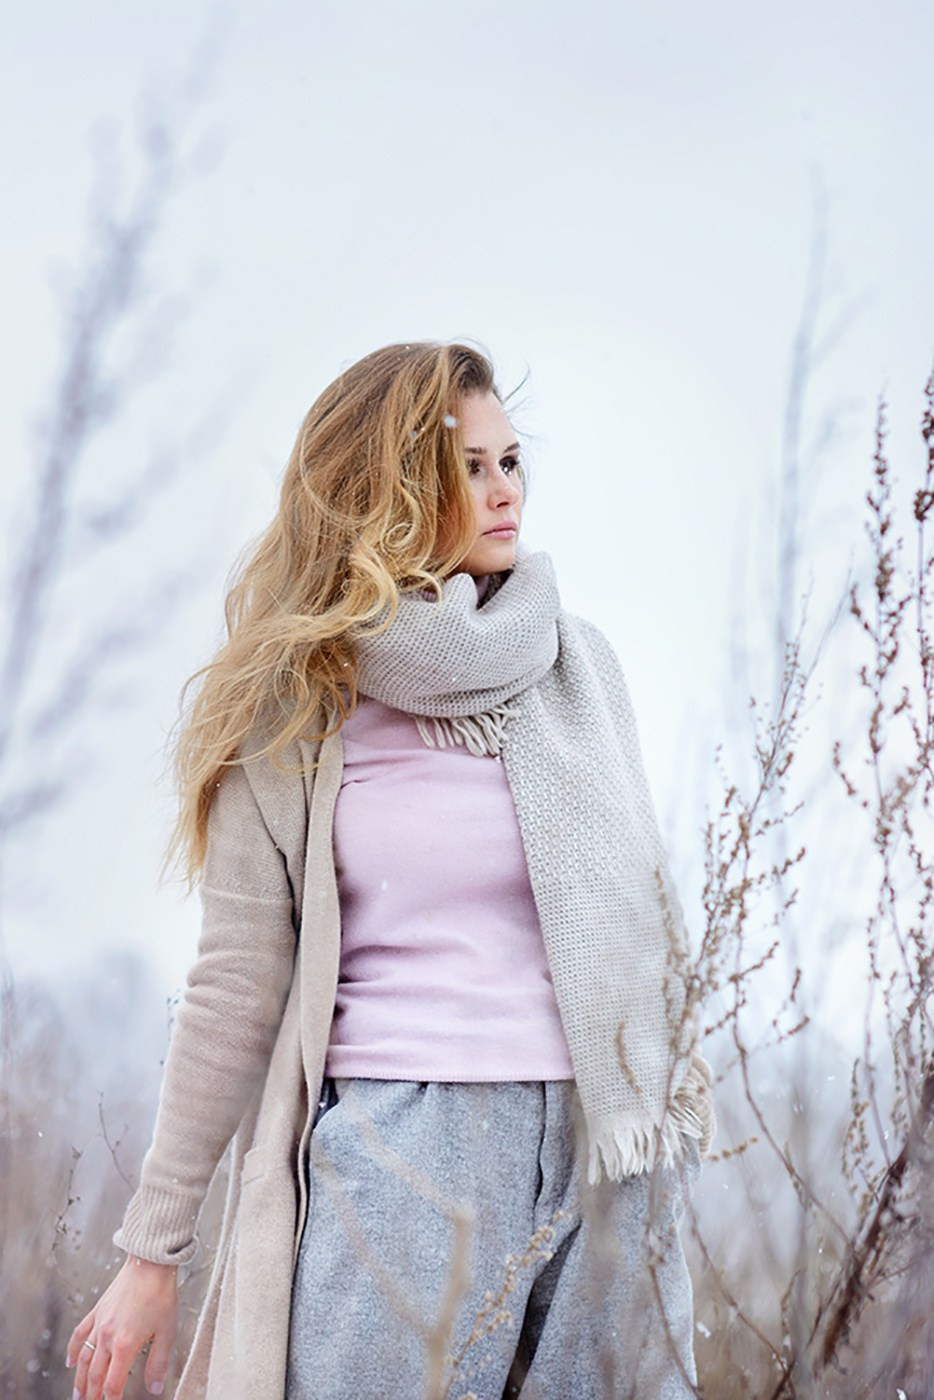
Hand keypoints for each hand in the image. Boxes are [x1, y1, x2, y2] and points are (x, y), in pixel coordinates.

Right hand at [66, 1255, 178, 1398]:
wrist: (150, 1263)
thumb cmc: (160, 1294)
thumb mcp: (167, 1332)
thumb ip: (158, 1363)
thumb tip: (155, 1387)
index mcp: (125, 1344)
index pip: (113, 1383)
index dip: (112, 1399)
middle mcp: (107, 1336)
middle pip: (95, 1375)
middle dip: (92, 1395)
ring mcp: (99, 1323)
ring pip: (84, 1359)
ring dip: (79, 1380)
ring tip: (78, 1395)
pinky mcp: (97, 1310)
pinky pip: (80, 1334)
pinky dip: (73, 1350)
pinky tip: (71, 1361)